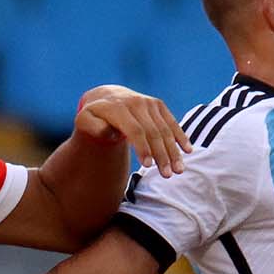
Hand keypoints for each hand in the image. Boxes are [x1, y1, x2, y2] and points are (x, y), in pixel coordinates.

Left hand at [74, 84, 190, 177]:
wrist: (108, 97)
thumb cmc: (95, 116)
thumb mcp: (85, 121)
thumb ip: (93, 127)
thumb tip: (106, 131)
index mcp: (118, 108)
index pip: (135, 130)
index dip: (143, 148)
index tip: (147, 166)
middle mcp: (136, 102)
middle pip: (153, 132)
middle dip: (161, 155)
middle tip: (167, 175)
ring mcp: (149, 103)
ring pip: (165, 129)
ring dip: (174, 151)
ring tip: (178, 170)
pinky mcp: (158, 105)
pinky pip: (172, 122)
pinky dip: (181, 136)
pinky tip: (188, 150)